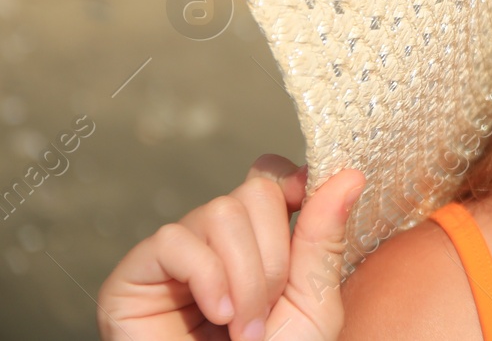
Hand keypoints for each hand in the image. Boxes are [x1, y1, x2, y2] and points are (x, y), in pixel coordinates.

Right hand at [97, 155, 364, 340]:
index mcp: (259, 242)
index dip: (292, 183)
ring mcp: (175, 256)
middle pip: (254, 193)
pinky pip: (174, 240)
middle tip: (267, 312)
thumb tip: (350, 175)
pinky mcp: (133, 275)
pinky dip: (206, 277)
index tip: (306, 204)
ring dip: (244, 276)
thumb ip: (324, 238)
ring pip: (219, 212)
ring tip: (241, 326)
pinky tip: (215, 314)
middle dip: (274, 256)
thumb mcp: (312, 302)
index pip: (270, 178)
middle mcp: (216, 242)